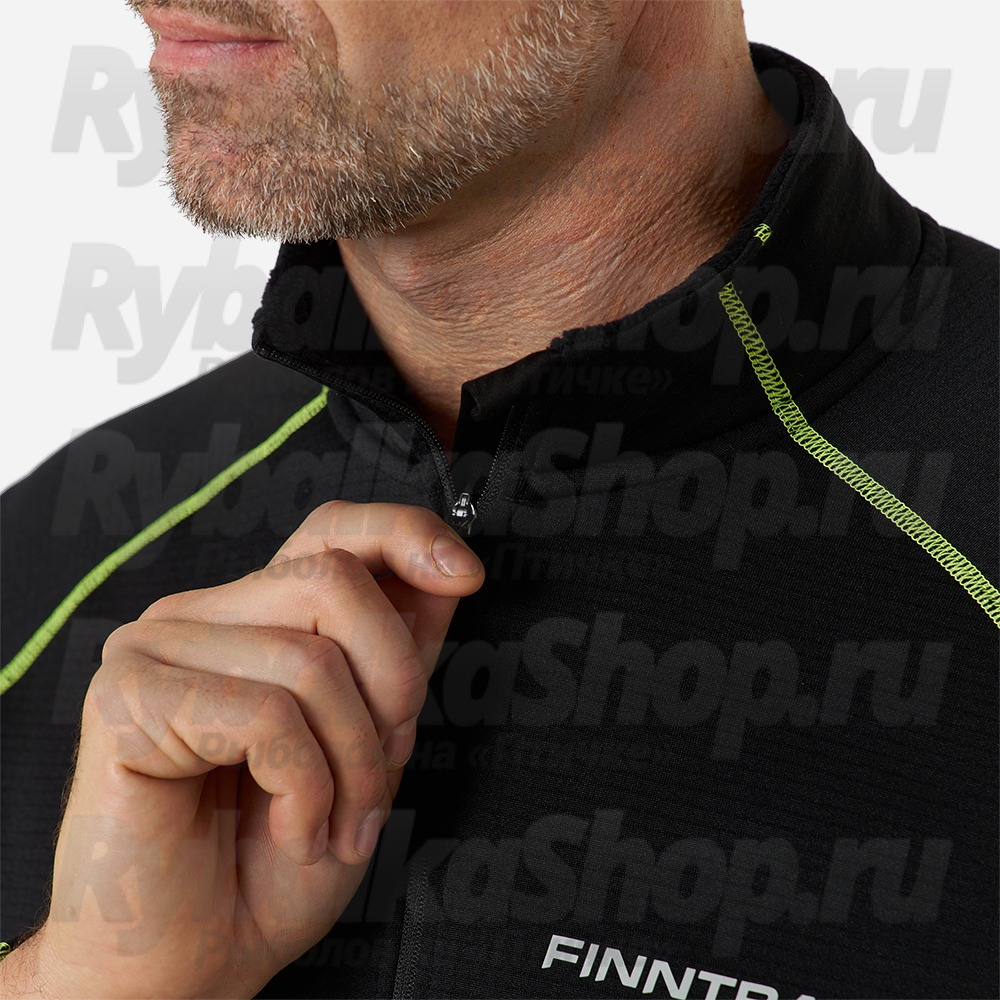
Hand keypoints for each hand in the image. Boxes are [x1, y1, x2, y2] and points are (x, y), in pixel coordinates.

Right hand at [30, 501, 483, 998]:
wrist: (193, 962)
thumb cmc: (269, 863)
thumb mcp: (365, 745)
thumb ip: (396, 656)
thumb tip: (446, 575)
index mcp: (252, 617)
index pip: (329, 527)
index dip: (404, 534)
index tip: (462, 576)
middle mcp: (198, 616)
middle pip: (334, 580)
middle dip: (392, 685)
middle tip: (381, 769)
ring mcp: (154, 649)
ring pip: (310, 658)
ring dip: (353, 762)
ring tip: (336, 820)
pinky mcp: (126, 699)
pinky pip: (265, 716)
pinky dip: (305, 787)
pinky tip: (292, 827)